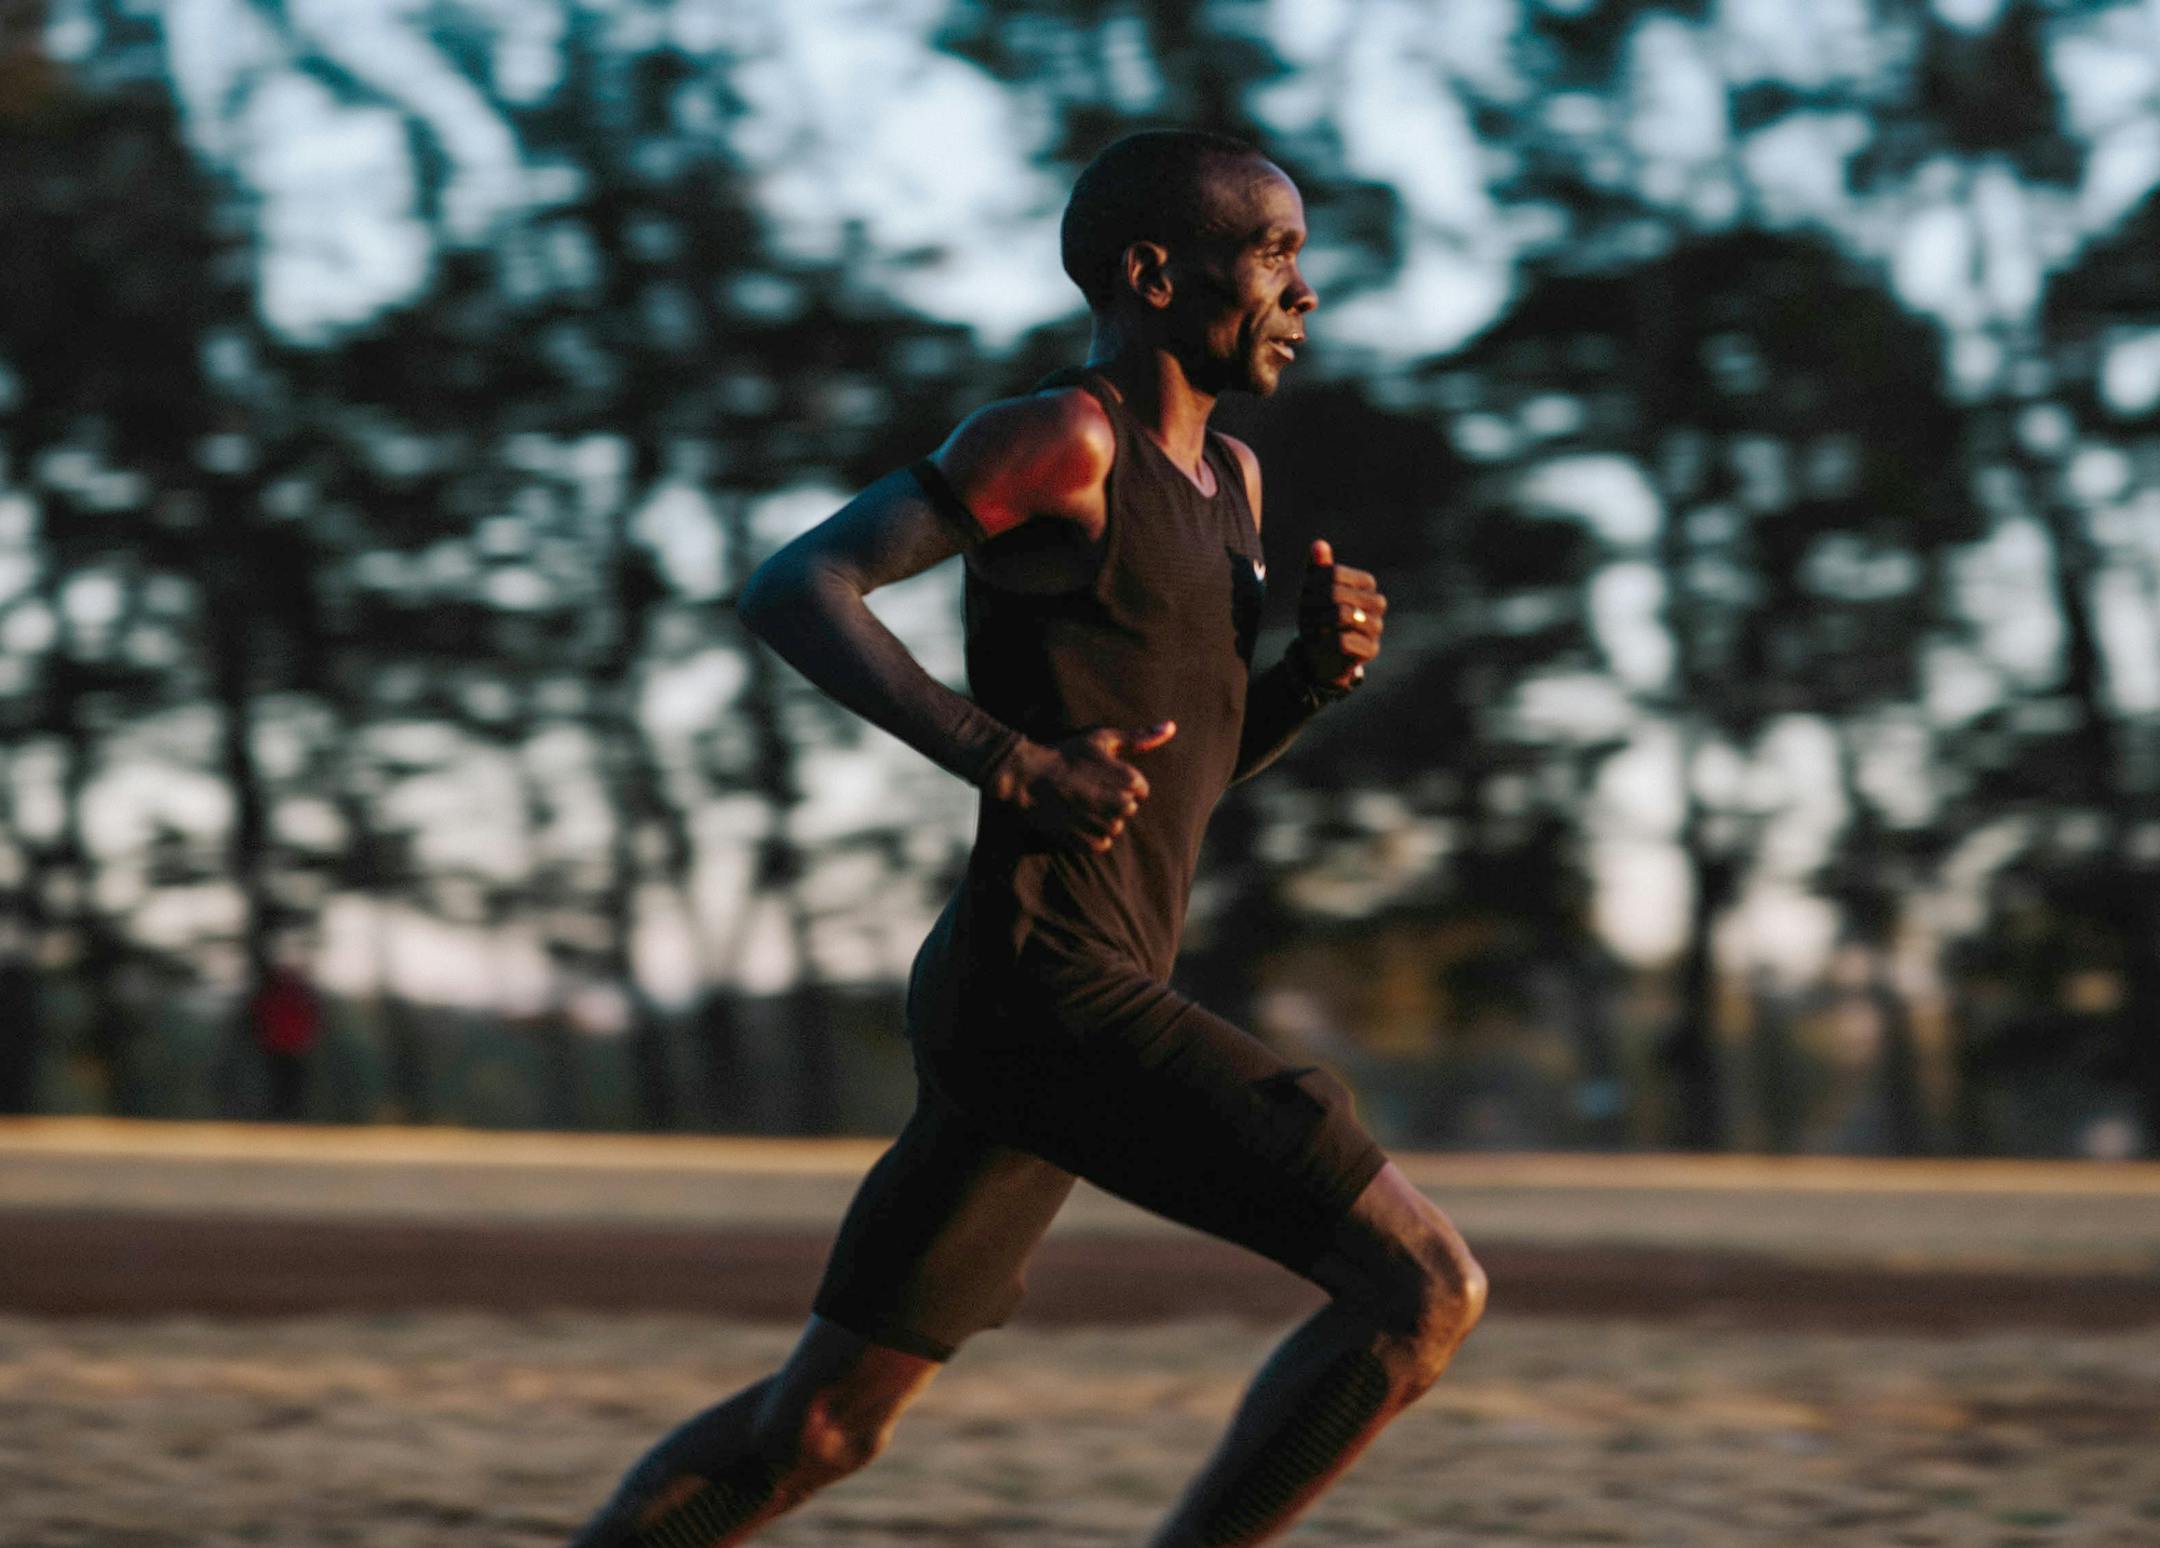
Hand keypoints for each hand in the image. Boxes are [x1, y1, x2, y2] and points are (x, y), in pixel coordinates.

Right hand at [1003, 721, 1176, 853]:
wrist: (1028, 776)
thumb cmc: (1067, 754)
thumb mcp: (1103, 739)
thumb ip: (1140, 737)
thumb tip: (1172, 726)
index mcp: (1129, 779)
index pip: (1141, 791)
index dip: (1122, 784)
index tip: (1103, 778)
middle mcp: (1120, 803)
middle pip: (1128, 809)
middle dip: (1113, 802)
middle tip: (1089, 791)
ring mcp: (1102, 823)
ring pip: (1115, 827)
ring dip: (1102, 820)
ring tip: (1080, 805)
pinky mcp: (1085, 840)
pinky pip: (1101, 844)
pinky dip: (1091, 837)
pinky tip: (1077, 821)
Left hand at [1296, 538, 1383, 689]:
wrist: (1324, 654)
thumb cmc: (1320, 616)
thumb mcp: (1314, 590)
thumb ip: (1318, 568)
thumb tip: (1318, 544)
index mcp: (1366, 583)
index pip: (1333, 573)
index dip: (1311, 584)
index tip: (1304, 595)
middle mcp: (1377, 602)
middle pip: (1335, 592)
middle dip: (1311, 604)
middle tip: (1304, 614)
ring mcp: (1377, 626)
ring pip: (1341, 614)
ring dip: (1317, 623)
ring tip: (1311, 628)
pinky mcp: (1371, 649)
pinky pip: (1343, 640)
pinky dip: (1325, 641)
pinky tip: (1321, 643)